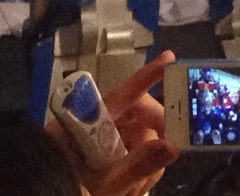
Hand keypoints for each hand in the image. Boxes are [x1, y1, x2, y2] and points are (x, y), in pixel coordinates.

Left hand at [48, 50, 178, 195]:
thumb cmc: (66, 189)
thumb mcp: (105, 183)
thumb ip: (137, 165)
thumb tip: (173, 145)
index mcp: (88, 124)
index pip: (123, 94)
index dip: (147, 76)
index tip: (169, 57)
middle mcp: (95, 125)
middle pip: (137, 114)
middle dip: (156, 132)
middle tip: (172, 148)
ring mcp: (98, 141)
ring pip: (137, 136)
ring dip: (147, 158)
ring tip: (141, 185)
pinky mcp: (102, 157)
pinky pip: (130, 152)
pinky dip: (138, 167)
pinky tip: (136, 187)